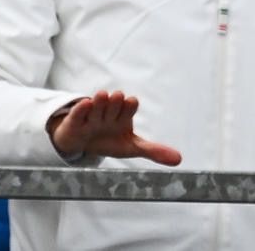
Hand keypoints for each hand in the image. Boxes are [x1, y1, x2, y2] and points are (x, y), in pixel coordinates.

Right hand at [47, 90, 180, 165]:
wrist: (82, 144)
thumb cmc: (109, 141)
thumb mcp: (131, 147)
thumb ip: (154, 151)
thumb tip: (179, 159)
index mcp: (123, 117)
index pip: (128, 108)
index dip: (129, 106)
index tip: (131, 102)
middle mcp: (108, 113)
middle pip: (113, 104)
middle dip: (115, 101)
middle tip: (118, 97)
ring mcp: (92, 116)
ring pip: (97, 106)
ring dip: (100, 101)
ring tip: (103, 96)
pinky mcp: (75, 121)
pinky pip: (78, 114)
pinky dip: (81, 109)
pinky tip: (86, 103)